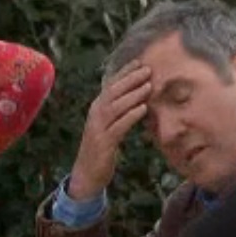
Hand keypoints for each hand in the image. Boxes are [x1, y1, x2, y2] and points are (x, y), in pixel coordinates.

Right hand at [68, 61, 152, 200]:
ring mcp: (98, 128)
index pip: (111, 85)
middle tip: (148, 69)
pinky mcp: (103, 143)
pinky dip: (130, 116)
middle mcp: (95, 114)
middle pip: (113, 92)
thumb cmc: (102, 149)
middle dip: (130, 79)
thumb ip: (120, 112)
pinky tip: (143, 109)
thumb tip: (138, 98)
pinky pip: (118, 127)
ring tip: (149, 86)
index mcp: (97, 108)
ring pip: (115, 107)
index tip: (140, 62)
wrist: (87, 174)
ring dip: (133, 95)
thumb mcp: (110, 126)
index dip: (124, 73)